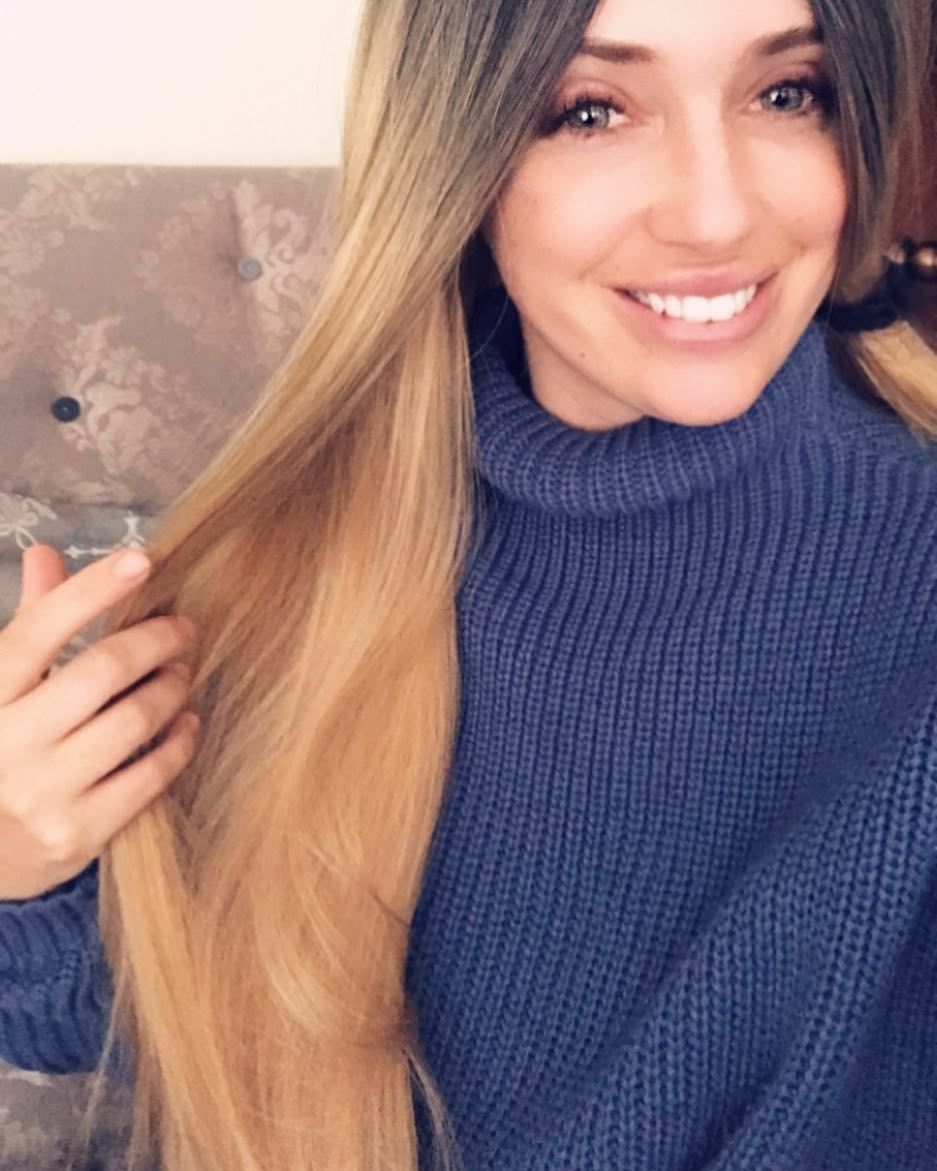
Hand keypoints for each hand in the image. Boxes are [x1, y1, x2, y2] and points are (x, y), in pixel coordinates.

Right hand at [0, 544, 199, 899]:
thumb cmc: (1, 750)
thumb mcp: (0, 689)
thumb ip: (29, 625)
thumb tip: (46, 553)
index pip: (38, 629)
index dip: (92, 589)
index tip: (141, 561)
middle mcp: (8, 742)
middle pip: (101, 671)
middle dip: (155, 640)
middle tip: (184, 629)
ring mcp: (42, 793)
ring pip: (133, 721)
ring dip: (171, 687)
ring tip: (183, 673)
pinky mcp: (78, 832)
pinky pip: (150, 777)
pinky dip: (178, 742)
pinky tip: (186, 722)